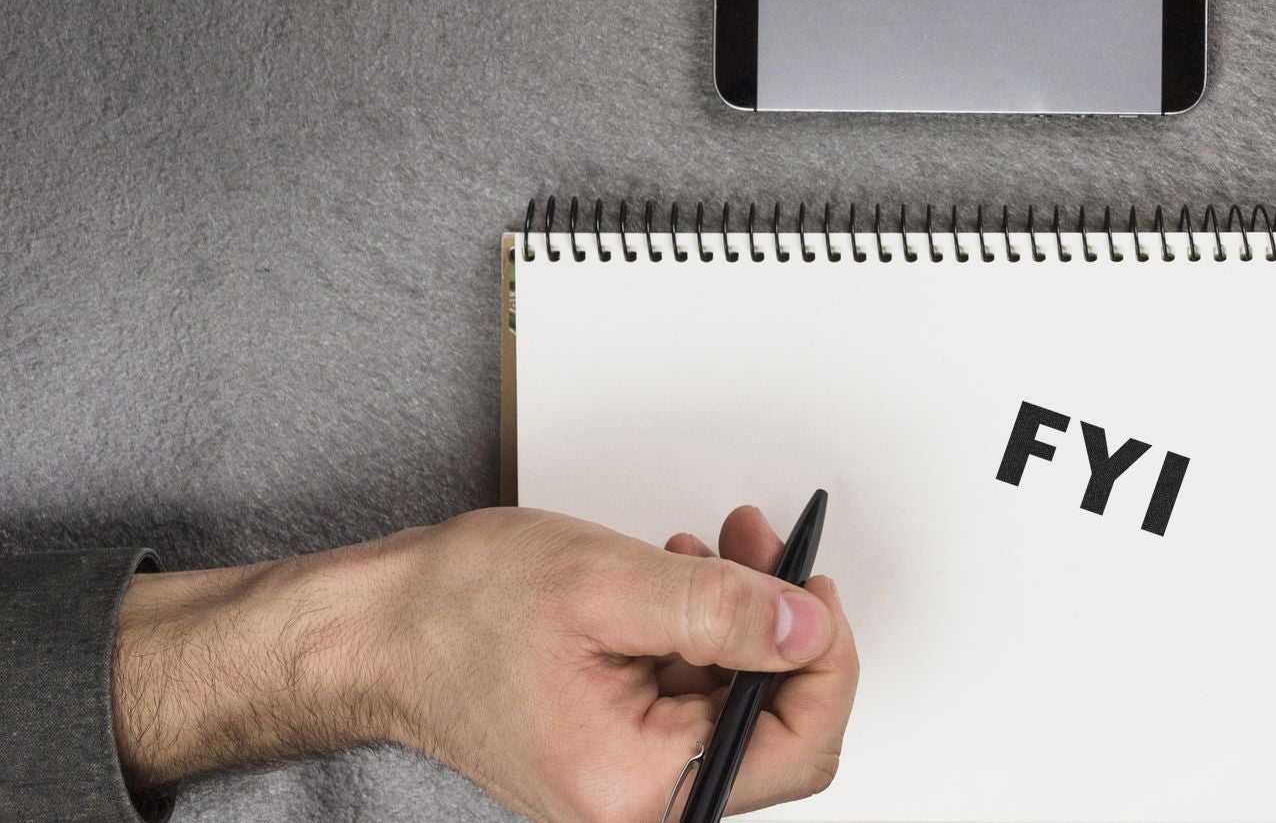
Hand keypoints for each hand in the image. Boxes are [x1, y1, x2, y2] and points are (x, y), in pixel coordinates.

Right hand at [113, 506, 857, 822]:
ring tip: (719, 547)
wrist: (380, 629)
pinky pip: (691, 696)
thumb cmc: (460, 610)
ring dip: (740, 616)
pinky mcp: (615, 752)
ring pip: (734, 702)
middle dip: (781, 625)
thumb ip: (721, 608)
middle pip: (771, 726)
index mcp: (638, 788)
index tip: (814, 583)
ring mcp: (625, 784)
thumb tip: (809, 624)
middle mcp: (636, 807)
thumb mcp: (606, 582)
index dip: (827, 657)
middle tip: (767, 547)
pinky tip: (682, 576)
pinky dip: (699, 630)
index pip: (797, 745)